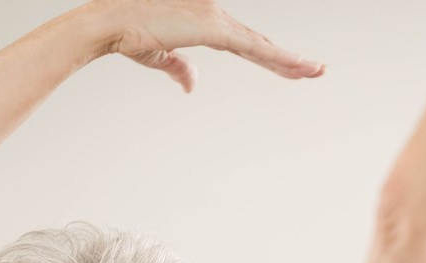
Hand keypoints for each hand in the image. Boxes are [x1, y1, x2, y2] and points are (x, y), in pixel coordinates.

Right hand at [98, 0, 323, 91]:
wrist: (109, 23)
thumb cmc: (128, 35)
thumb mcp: (159, 56)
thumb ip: (180, 68)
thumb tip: (193, 85)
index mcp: (203, 19)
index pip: (245, 42)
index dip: (268, 55)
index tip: (289, 67)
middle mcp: (214, 13)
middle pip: (259, 43)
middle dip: (288, 59)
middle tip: (316, 70)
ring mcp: (216, 17)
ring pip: (262, 45)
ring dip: (291, 61)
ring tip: (316, 72)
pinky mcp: (213, 27)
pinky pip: (254, 48)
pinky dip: (278, 58)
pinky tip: (298, 67)